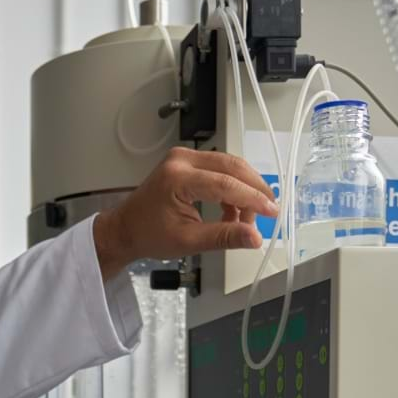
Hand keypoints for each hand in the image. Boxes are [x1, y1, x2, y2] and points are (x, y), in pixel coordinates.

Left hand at [92, 148, 276, 280]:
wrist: (126, 228)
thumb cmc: (149, 235)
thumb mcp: (188, 241)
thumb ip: (224, 237)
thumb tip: (255, 238)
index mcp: (177, 178)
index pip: (226, 184)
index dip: (253, 199)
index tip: (271, 213)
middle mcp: (181, 160)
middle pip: (232, 166)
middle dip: (254, 189)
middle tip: (268, 211)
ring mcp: (183, 157)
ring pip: (229, 165)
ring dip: (244, 189)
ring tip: (246, 218)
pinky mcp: (187, 160)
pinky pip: (220, 168)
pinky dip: (232, 187)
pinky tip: (232, 211)